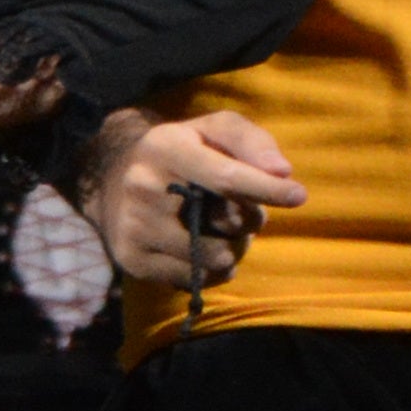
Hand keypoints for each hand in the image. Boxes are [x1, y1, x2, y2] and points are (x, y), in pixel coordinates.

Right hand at [81, 107, 303, 289]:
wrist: (112, 181)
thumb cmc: (181, 152)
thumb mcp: (213, 130)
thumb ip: (251, 141)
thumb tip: (283, 173)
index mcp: (165, 147)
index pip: (226, 177)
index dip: (267, 189)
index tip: (298, 195)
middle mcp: (143, 187)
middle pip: (229, 223)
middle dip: (248, 219)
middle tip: (233, 208)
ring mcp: (135, 227)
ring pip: (217, 257)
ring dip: (232, 248)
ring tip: (215, 230)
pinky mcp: (132, 260)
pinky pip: (197, 280)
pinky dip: (212, 270)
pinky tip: (199, 249)